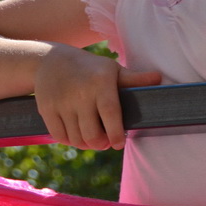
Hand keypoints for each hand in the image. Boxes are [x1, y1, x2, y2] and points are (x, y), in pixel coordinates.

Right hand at [33, 44, 161, 150]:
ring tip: (94, 139)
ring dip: (86, 144)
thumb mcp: (111, 69)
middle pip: (92, 133)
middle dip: (101, 144)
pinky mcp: (46, 110)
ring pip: (76, 138)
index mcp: (101, 83)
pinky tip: (77, 136)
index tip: (120, 144)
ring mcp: (62, 103)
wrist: (50, 60)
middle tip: (107, 143)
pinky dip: (70, 141)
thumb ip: (134, 79)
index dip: (115, 133)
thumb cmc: (90, 68)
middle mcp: (81, 93)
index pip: (110, 113)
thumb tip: (159, 78)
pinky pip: (59, 136)